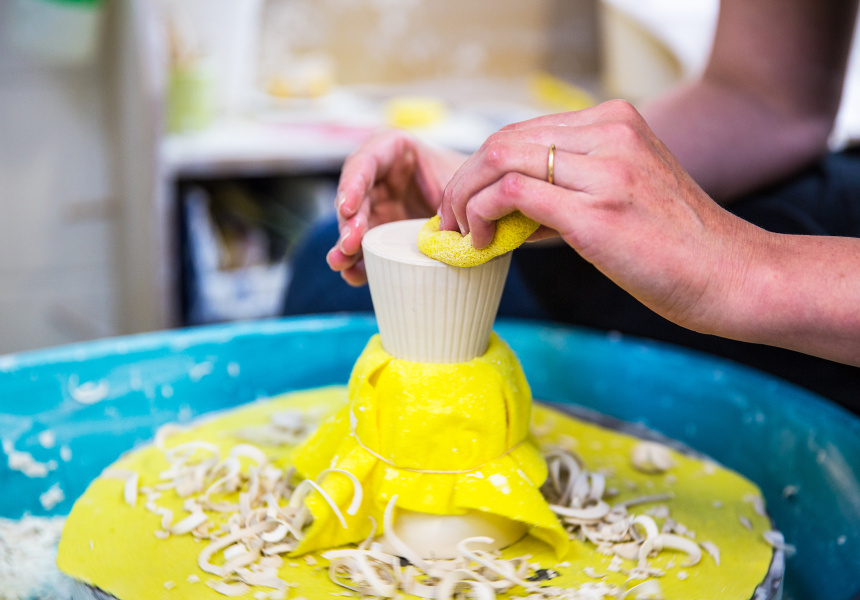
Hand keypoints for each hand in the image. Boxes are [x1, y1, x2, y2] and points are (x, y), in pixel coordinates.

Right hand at [327, 130, 466, 285]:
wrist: (480, 198)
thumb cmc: (469, 177)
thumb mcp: (460, 178)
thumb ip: (451, 196)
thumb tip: (445, 230)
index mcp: (393, 150)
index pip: (366, 162)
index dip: (353, 185)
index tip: (348, 209)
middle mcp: (378, 178)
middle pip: (355, 198)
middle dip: (349, 222)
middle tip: (349, 244)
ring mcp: (378, 206)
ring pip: (355, 225)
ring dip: (346, 245)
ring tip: (342, 262)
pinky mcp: (381, 232)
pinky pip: (367, 247)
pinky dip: (360, 262)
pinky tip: (354, 274)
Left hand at [439, 99, 758, 331]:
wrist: (731, 275)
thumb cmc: (675, 245)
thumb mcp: (623, 193)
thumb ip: (569, 188)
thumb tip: (507, 206)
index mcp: (615, 122)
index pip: (522, 131)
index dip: (482, 166)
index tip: (465, 201)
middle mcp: (609, 134)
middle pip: (503, 139)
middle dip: (463, 180)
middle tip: (449, 218)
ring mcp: (605, 170)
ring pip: (500, 160)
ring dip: (464, 198)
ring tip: (460, 232)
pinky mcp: (597, 211)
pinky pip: (512, 194)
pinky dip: (481, 214)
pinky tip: (482, 243)